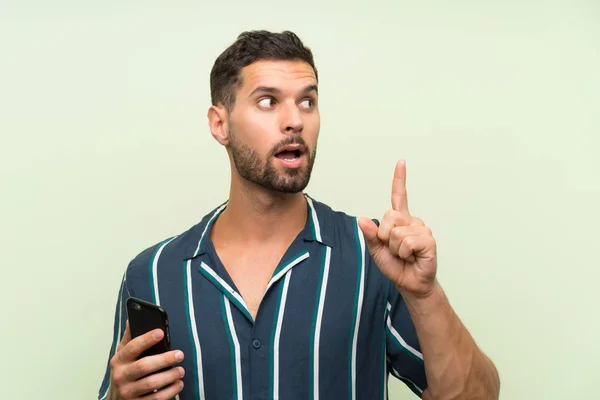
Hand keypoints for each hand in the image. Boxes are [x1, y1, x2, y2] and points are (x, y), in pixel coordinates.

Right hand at [108, 321, 184, 399]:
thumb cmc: (124, 373)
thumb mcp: (122, 355)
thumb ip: (129, 338)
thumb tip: (132, 319)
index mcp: (119, 360)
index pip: (132, 347)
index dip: (146, 339)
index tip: (161, 332)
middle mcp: (121, 376)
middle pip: (144, 366)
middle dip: (164, 359)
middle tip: (180, 354)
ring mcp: (128, 392)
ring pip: (151, 383)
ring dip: (169, 376)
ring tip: (181, 370)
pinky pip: (156, 399)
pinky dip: (170, 391)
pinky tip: (178, 384)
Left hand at [358, 160, 437, 297]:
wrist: (410, 283)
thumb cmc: (396, 265)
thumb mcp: (376, 250)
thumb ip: (370, 235)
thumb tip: (362, 219)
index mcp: (400, 220)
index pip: (399, 196)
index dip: (399, 179)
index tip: (401, 162)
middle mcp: (412, 221)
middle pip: (389, 217)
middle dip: (384, 237)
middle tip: (394, 250)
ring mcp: (422, 229)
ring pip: (396, 233)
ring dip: (395, 249)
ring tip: (404, 255)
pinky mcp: (429, 241)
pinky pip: (407, 242)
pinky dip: (404, 253)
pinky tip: (413, 257)